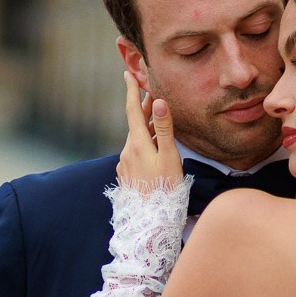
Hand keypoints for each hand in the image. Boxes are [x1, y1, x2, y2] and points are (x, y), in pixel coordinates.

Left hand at [117, 72, 183, 188]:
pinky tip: (155, 150)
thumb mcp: (169, 157)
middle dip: (143, 110)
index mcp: (136, 144)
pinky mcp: (127, 176)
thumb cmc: (165, 189)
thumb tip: (158, 102)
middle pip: (135, 125)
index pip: (132, 111)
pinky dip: (145, 145)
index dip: (131, 91)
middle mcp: (127, 152)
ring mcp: (125, 165)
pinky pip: (136, 154)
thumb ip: (165, 129)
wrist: (151, 222)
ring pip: (136, 140)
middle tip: (152, 94)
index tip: (128, 74)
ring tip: (159, 121)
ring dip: (146, 129)